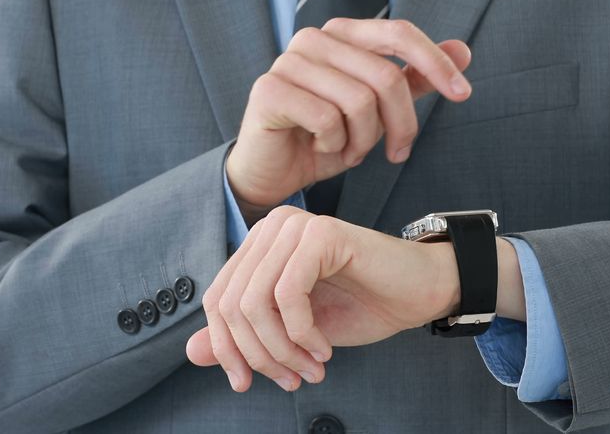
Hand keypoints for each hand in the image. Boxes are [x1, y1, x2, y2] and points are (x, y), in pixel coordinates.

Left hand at [186, 206, 460, 391]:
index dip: (226, 348)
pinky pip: (288, 294)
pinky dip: (302, 333)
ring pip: (256, 303)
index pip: (217, 301)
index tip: (246, 383)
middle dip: (258, 354)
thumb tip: (190, 353)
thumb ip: (244, 337)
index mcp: (258, 245)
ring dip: (281, 349)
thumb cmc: (360, 306)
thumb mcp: (291, 332)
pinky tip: (323, 349)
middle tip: (290, 380)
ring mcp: (296, 226)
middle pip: (232, 304)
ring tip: (310, 369)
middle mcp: (271, 227)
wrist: (419, 293)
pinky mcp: (321, 234)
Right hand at [226, 18, 472, 220]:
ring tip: (349, 150)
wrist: (273, 171)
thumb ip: (415, 79)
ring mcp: (288, 61)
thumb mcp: (379, 111)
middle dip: (401, 124)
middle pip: (385, 76)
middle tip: (396, 152)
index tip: (463, 93)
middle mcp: (314, 38)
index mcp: (342, 33)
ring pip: (359, 101)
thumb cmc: (325, 137)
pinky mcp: (270, 90)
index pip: (399, 33)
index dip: (435, 62)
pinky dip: (335, 144)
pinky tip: (320, 147)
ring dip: (364, 140)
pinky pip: (327, 118)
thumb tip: (463, 51)